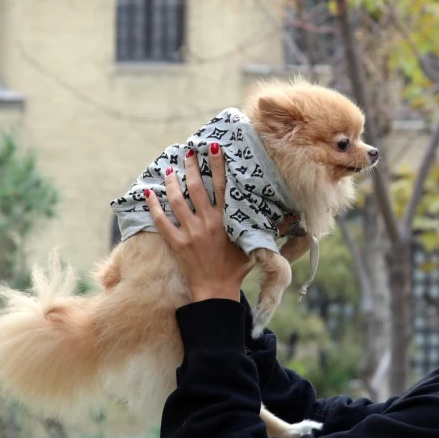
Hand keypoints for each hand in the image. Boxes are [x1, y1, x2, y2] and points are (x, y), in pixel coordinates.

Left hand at [147, 143, 252, 302]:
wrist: (217, 290)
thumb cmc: (237, 268)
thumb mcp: (253, 244)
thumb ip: (265, 227)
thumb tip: (290, 215)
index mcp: (226, 220)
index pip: (221, 185)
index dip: (217, 164)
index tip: (213, 147)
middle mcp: (207, 223)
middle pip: (196, 187)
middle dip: (191, 166)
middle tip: (187, 152)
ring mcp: (190, 233)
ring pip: (177, 200)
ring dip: (171, 182)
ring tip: (169, 169)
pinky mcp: (176, 243)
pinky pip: (161, 221)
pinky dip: (153, 207)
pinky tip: (148, 193)